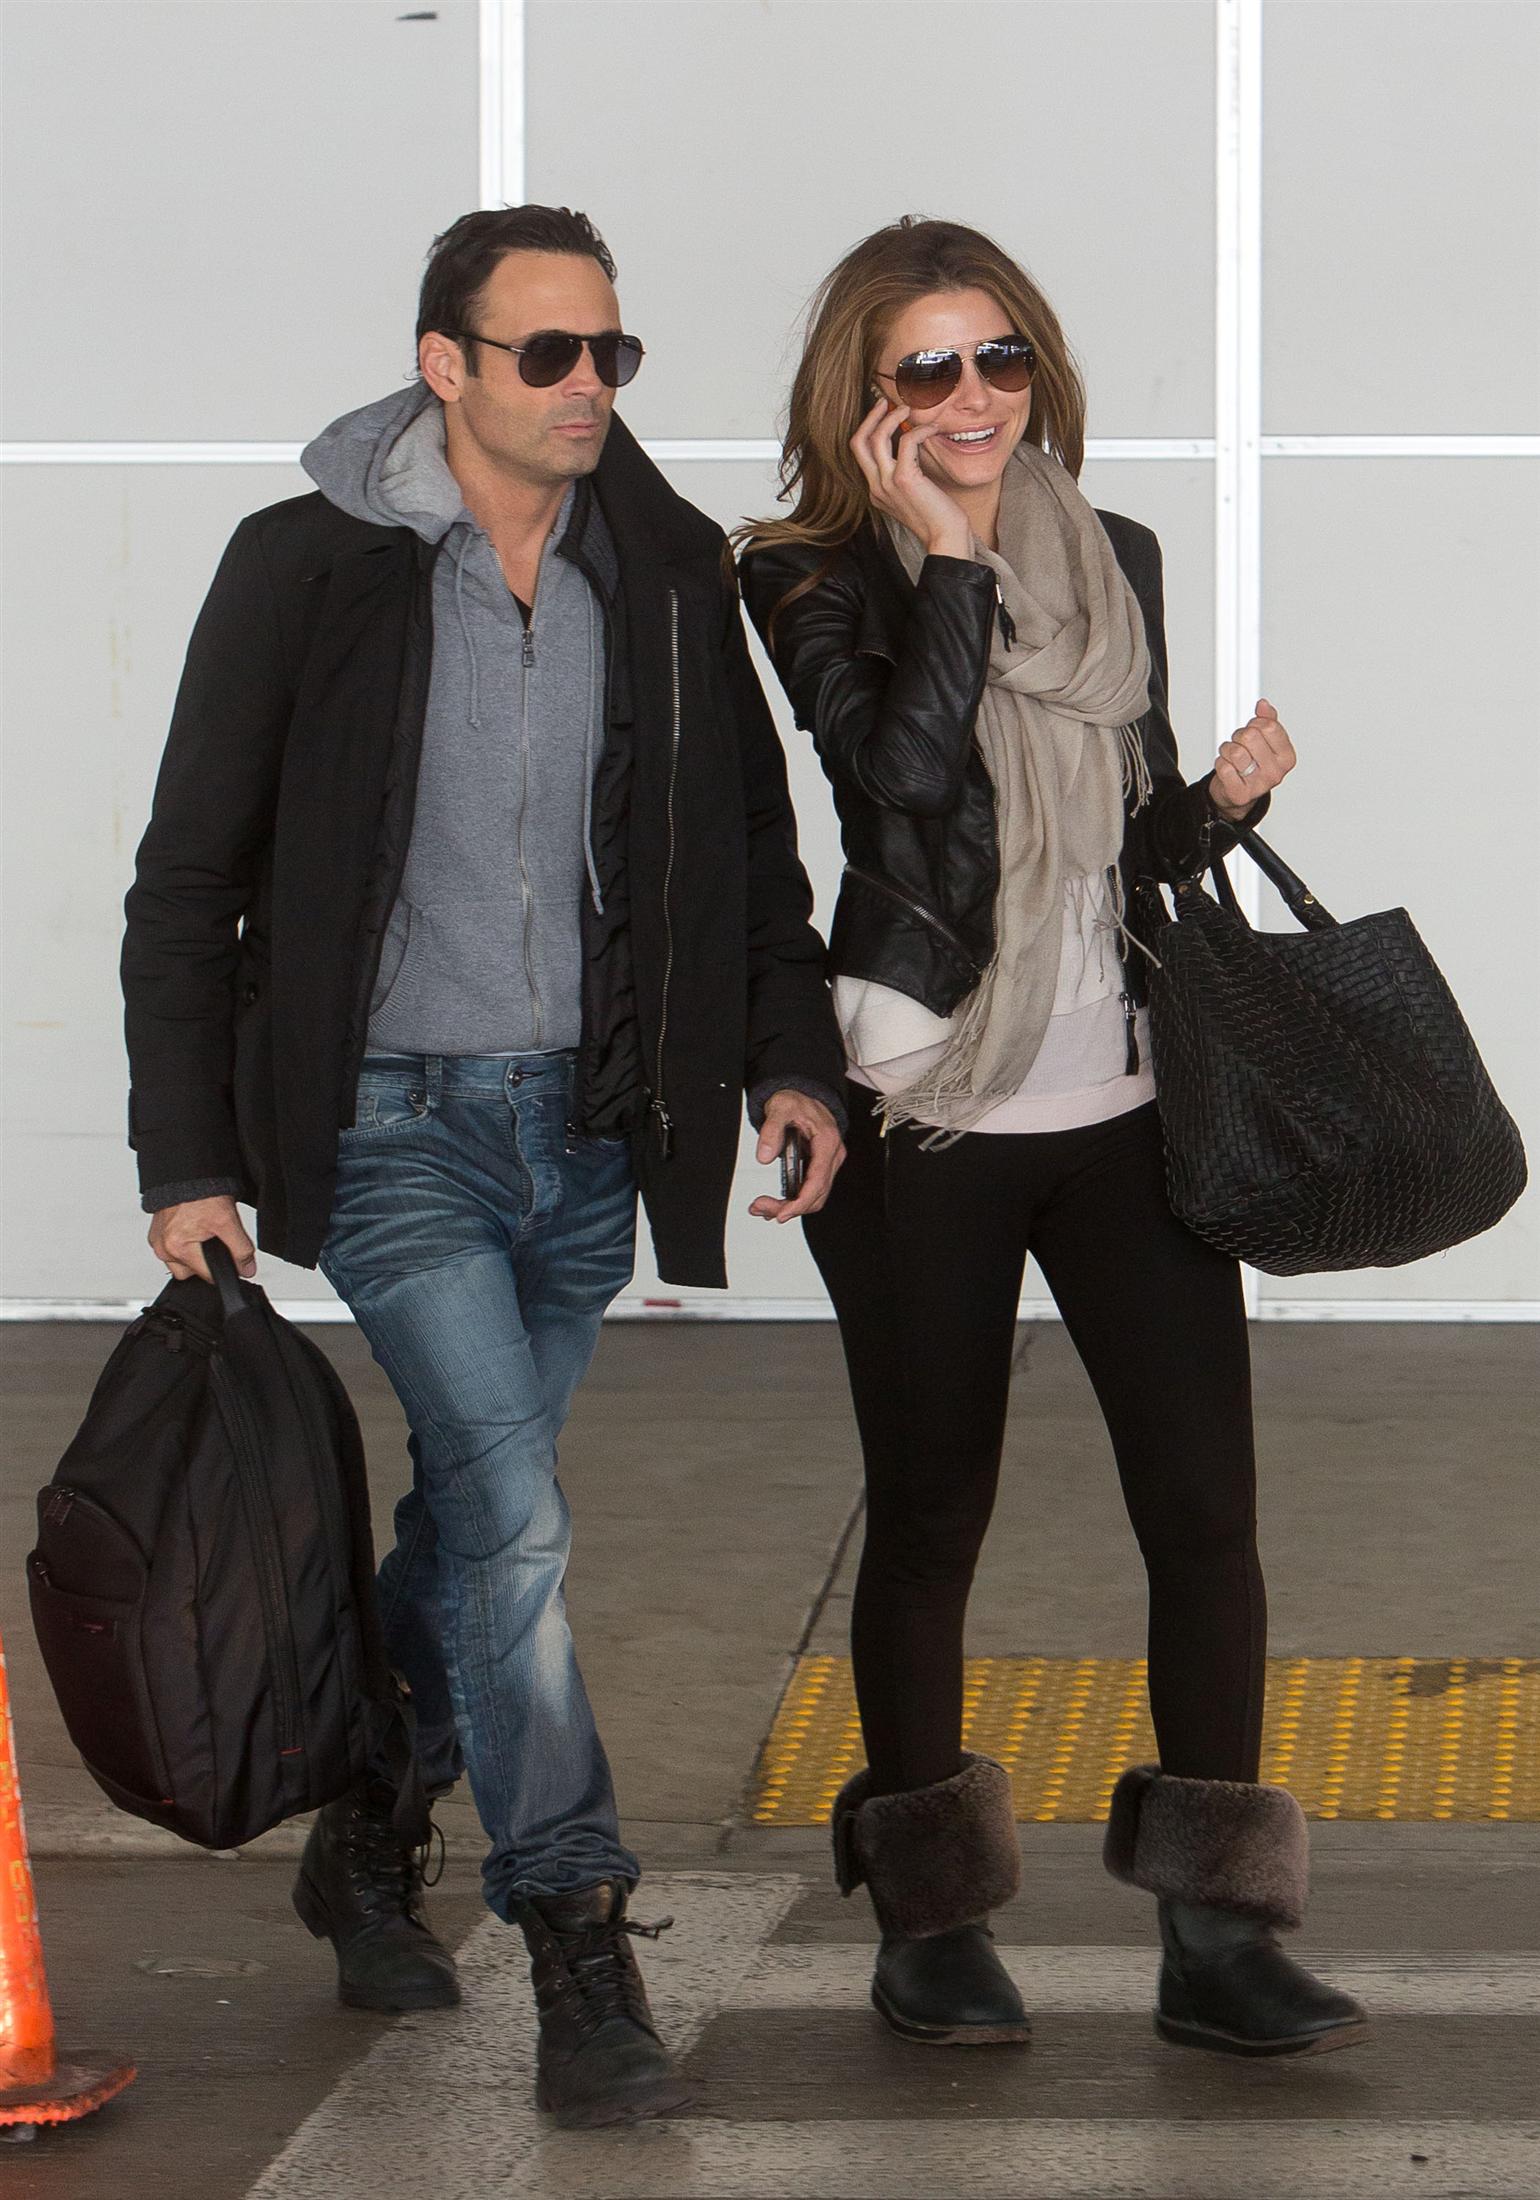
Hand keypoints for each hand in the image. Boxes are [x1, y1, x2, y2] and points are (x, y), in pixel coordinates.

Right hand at [148, 1195, 255, 1282]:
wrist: (186, 1171)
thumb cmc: (201, 1192)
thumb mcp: (228, 1221)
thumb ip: (241, 1249)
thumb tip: (247, 1269)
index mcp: (177, 1248)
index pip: (207, 1276)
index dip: (225, 1268)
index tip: (231, 1256)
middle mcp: (163, 1247)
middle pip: (192, 1272)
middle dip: (206, 1261)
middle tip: (216, 1239)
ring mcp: (157, 1240)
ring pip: (181, 1263)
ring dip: (194, 1253)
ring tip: (204, 1231)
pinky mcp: (156, 1233)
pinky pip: (173, 1248)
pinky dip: (185, 1242)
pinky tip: (193, 1228)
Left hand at [749, 1092, 845, 1223]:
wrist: (801, 1096)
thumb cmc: (796, 1100)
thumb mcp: (780, 1107)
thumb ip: (771, 1130)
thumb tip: (765, 1156)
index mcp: (827, 1142)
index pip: (818, 1181)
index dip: (801, 1202)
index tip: (782, 1213)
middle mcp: (831, 1156)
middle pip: (816, 1195)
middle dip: (789, 1208)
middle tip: (760, 1208)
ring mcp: (826, 1163)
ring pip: (813, 1197)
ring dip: (789, 1207)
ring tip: (762, 1208)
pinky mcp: (818, 1167)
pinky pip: (809, 1190)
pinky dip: (792, 1201)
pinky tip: (773, 1204)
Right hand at [849, 397, 971, 559]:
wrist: (946, 538)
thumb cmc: (937, 518)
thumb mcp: (914, 495)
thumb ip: (906, 473)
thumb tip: (911, 445)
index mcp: (876, 491)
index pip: (861, 453)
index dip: (869, 429)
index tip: (882, 414)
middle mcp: (876, 487)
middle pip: (858, 443)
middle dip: (870, 417)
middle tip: (885, 402)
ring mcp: (887, 484)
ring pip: (877, 438)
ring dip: (892, 417)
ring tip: (908, 409)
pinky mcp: (904, 479)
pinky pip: (907, 441)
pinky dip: (920, 430)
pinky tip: (933, 429)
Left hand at [1210, 698, 1295, 822]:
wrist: (1239, 795)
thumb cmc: (1253, 765)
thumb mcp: (1266, 742)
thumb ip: (1268, 721)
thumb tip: (1263, 704)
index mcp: (1287, 757)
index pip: (1269, 726)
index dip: (1255, 723)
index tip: (1254, 730)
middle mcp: (1276, 772)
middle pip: (1250, 736)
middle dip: (1239, 736)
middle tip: (1241, 745)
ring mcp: (1258, 785)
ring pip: (1234, 751)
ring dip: (1227, 750)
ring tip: (1233, 758)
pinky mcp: (1239, 794)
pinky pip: (1223, 767)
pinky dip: (1220, 764)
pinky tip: (1228, 769)